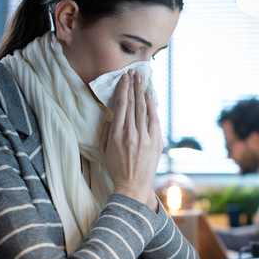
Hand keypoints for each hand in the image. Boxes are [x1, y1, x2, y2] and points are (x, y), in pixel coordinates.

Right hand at [99, 70, 162, 207]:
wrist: (133, 186)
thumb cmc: (116, 168)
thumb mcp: (103, 150)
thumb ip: (105, 131)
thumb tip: (111, 116)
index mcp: (116, 135)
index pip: (120, 106)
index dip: (123, 90)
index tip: (124, 78)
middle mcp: (131, 135)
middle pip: (133, 104)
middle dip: (133, 87)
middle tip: (134, 73)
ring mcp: (145, 138)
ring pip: (144, 110)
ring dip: (143, 92)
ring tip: (142, 80)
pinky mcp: (156, 143)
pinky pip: (154, 120)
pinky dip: (152, 107)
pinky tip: (150, 97)